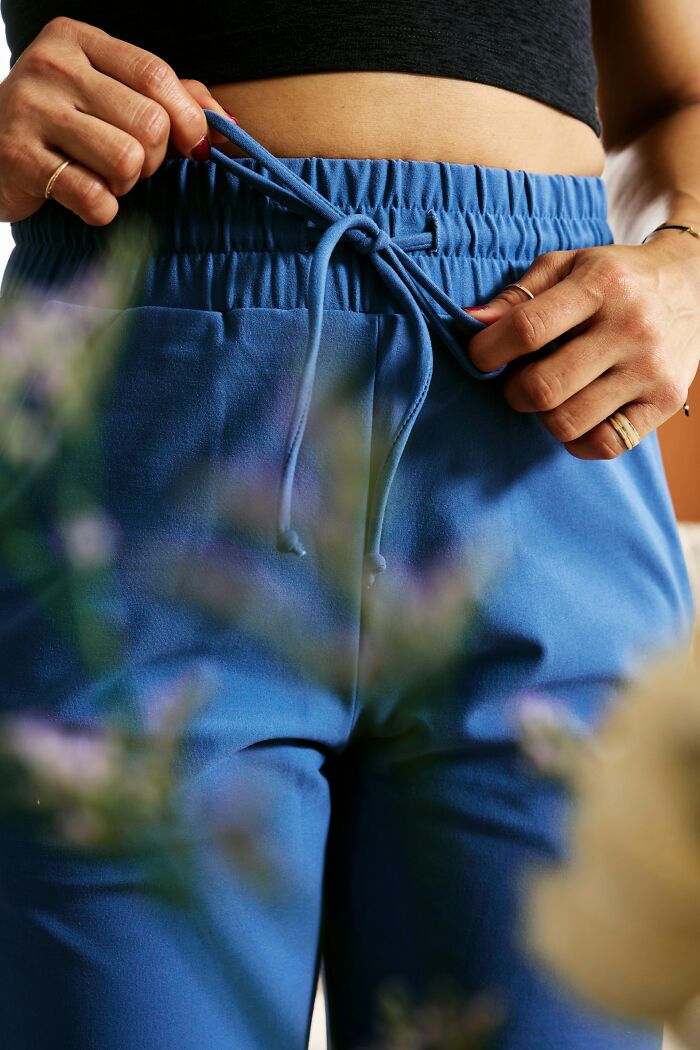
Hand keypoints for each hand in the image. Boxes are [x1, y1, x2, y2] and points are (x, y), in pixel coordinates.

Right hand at [0, 16, 233, 225]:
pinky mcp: (20, 159)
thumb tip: (229, 123)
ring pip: (126, 160)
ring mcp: (32, 111)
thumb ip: (170, 97)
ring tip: (102, 176)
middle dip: (154, 157)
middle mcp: (51, 67)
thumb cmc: (62, 124)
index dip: (189, 118)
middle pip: (149, 123)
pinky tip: (81, 194)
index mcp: (77, 40)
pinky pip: (95, 197)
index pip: (156, 75)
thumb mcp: (109, 93)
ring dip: (126, 183)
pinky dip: (101, 208)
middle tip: (130, 163)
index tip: (195, 146)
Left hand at [464, 235, 699, 457]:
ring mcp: (651, 368)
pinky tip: (576, 416)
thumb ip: (517, 295)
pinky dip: (577, 441)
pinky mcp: (664, 401)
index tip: (481, 357)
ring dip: (543, 417)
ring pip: (567, 422)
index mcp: (601, 285)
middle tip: (518, 381)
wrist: (693, 283)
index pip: (527, 329)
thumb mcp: (567, 266)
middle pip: (543, 387)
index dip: (488, 351)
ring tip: (551, 395)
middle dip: (513, 391)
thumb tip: (470, 322)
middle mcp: (631, 327)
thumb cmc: (613, 278)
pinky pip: (605, 445)